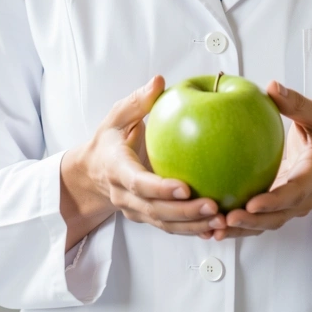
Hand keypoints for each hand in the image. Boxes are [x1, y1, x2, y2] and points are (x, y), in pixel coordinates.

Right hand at [60, 76, 226, 247]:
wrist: (91, 173)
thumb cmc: (108, 141)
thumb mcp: (116, 117)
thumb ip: (137, 102)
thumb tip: (159, 81)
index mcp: (116, 168)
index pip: (138, 183)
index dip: (161, 188)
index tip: (185, 187)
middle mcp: (124, 195)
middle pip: (155, 210)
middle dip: (184, 212)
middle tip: (214, 206)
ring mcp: (135, 210)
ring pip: (164, 223)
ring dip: (192, 225)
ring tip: (220, 220)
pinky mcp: (146, 217)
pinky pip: (169, 227)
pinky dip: (192, 231)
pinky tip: (214, 229)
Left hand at [211, 82, 311, 241]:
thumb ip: (297, 104)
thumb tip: (272, 87)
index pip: (295, 191)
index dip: (274, 200)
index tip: (252, 202)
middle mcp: (301, 198)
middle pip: (276, 217)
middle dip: (252, 221)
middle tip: (227, 218)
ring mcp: (288, 209)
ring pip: (264, 225)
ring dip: (241, 229)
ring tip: (213, 228)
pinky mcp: (276, 211)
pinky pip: (257, 222)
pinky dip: (237, 227)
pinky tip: (212, 227)